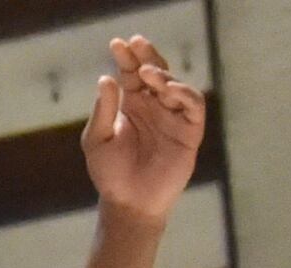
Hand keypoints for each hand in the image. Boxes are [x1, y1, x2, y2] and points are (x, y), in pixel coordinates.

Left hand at [82, 37, 204, 223]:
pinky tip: (168, 88)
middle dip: (147, 56)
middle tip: (137, 43)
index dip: (127, 58)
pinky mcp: (189, 130)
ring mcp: (173, 116)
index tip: (118, 43)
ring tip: (146, 72)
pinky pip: (192, 105)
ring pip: (175, 85)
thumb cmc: (110, 173)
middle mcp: (154, 106)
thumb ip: (104, 110)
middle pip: (156, 72)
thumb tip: (105, 79)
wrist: (129, 201)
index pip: (131, 74)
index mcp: (132, 105)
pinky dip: (183, 93)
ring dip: (163, 75)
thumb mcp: (98, 139)